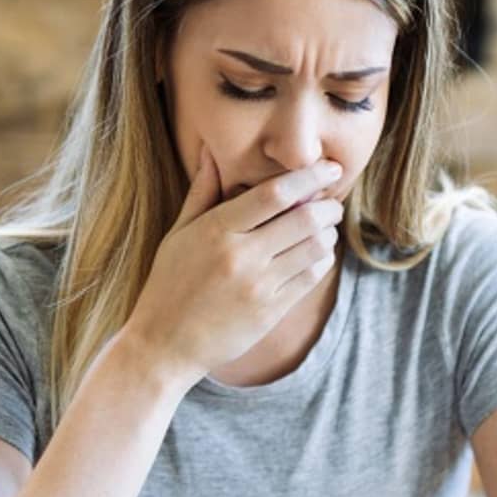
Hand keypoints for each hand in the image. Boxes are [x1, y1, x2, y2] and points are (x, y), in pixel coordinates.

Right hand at [121, 149, 344, 385]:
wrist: (164, 345)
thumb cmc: (168, 285)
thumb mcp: (178, 235)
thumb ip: (201, 192)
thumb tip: (211, 151)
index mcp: (216, 230)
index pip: (274, 194)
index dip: (308, 176)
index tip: (329, 167)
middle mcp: (240, 256)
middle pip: (303, 219)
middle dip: (327, 205)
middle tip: (332, 201)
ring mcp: (258, 286)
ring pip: (314, 249)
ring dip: (328, 233)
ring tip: (326, 228)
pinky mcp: (270, 312)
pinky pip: (310, 278)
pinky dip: (321, 261)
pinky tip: (316, 255)